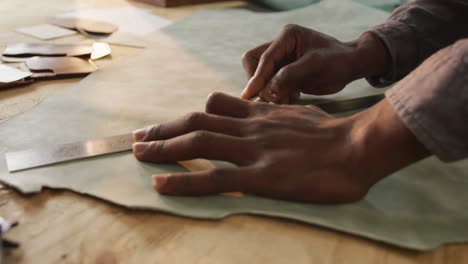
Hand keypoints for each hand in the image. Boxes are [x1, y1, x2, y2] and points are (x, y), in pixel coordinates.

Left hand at [132, 93, 427, 202]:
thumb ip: (276, 116)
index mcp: (261, 115)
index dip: (189, 115)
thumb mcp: (300, 115)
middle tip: (140, 136)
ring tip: (138, 153)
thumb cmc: (334, 134)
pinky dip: (184, 178)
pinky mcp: (260, 176)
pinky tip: (162, 183)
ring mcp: (253, 150)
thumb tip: (264, 115)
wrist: (357, 147)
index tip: (172, 123)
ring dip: (164, 147)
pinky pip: (214, 177)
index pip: (215, 107)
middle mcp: (250, 128)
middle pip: (197, 120)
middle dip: (164, 129)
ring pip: (199, 142)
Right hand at [241, 24, 388, 102]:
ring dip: (267, 89)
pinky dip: (276, 93)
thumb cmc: (338, 61)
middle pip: (253, 62)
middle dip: (258, 81)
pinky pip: (270, 84)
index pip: (264, 58)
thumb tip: (267, 90)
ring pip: (260, 75)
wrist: (350, 66)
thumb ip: (290, 75)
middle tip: (269, 97)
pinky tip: (293, 96)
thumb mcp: (315, 66)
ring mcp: (281, 59)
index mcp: (287, 36)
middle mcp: (280, 46)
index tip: (250, 95)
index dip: (257, 77)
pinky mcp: (283, 72)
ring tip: (287, 97)